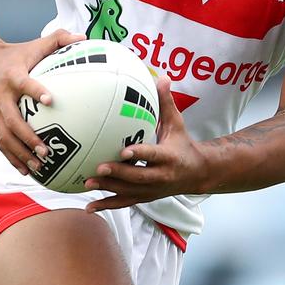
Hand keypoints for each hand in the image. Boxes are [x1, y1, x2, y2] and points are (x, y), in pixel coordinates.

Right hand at [0, 29, 85, 174]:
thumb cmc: (15, 53)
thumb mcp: (35, 44)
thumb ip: (60, 39)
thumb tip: (85, 38)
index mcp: (13, 76)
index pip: (24, 84)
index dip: (36, 91)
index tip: (51, 100)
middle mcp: (0, 95)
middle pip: (12, 120)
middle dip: (28, 137)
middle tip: (46, 149)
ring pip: (4, 136)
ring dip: (20, 153)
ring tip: (39, 166)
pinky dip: (11, 157)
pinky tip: (26, 170)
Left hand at [85, 76, 208, 212]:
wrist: (197, 174)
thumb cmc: (182, 144)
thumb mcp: (177, 124)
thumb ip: (167, 103)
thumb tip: (163, 77)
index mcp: (168, 156)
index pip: (153, 155)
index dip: (140, 153)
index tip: (124, 150)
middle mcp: (161, 176)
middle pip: (138, 177)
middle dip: (119, 173)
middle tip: (99, 167)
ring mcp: (152, 189)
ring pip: (129, 192)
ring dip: (108, 189)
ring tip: (87, 183)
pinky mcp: (145, 198)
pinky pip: (124, 203)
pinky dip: (107, 205)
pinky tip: (89, 207)